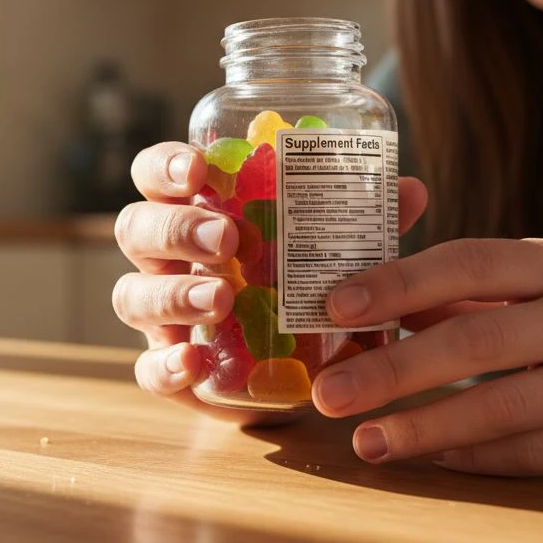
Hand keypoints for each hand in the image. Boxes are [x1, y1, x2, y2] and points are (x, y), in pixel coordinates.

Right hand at [113, 141, 428, 424]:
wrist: (296, 376)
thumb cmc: (300, 291)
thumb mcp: (333, 254)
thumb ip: (361, 226)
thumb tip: (410, 189)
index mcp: (195, 212)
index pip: (156, 174)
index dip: (166, 166)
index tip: (199, 168)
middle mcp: (166, 260)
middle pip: (137, 228)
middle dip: (177, 227)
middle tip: (226, 236)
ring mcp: (160, 317)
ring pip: (132, 295)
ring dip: (174, 293)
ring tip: (221, 298)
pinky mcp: (169, 371)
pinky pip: (147, 368)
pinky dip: (165, 365)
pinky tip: (194, 362)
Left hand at [312, 238, 542, 475]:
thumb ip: (473, 294)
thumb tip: (380, 306)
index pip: (467, 263)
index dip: (397, 283)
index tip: (335, 305)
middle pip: (476, 341)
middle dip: (392, 369)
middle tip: (329, 393)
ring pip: (504, 406)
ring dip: (424, 428)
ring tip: (365, 442)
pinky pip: (538, 451)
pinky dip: (476, 458)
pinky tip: (430, 460)